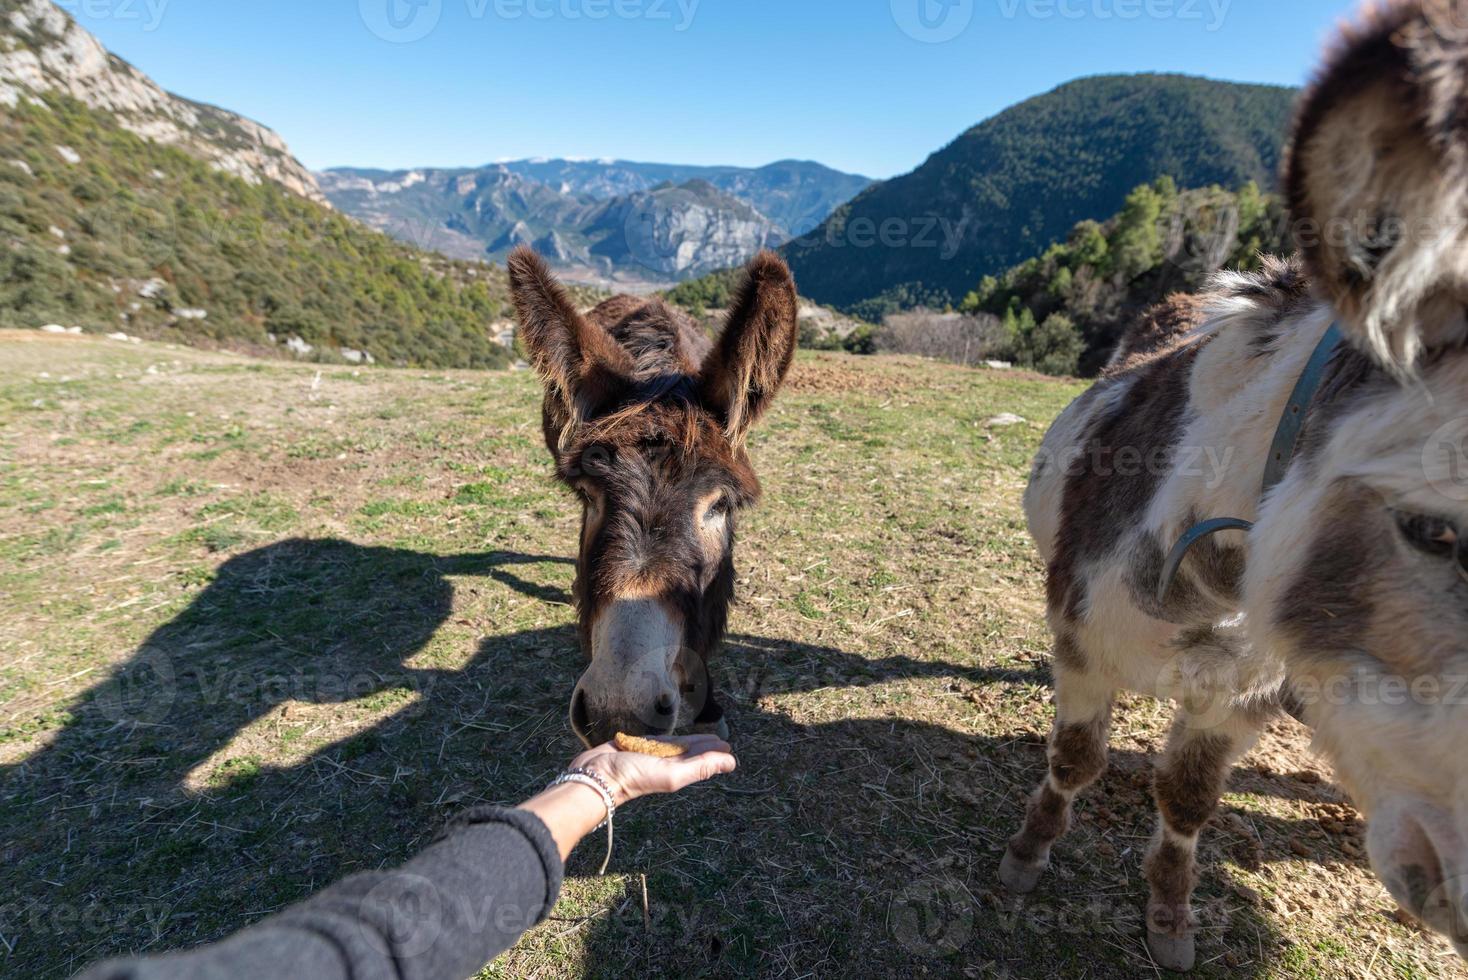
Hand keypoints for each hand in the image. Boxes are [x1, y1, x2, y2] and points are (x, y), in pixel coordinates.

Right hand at [570, 735, 735, 806]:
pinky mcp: (632, 747)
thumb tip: (732, 762)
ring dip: (686, 741)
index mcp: (676, 770)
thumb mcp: (671, 773)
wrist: (595, 775)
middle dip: (703, 745)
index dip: (714, 751)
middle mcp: (664, 763)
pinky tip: (665, 737)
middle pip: (688, 751)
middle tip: (719, 741)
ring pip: (672, 746)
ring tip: (699, 738)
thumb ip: (701, 766)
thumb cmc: (633, 776)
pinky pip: (652, 741)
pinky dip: (663, 738)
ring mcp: (647, 755)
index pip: (700, 758)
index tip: (727, 746)